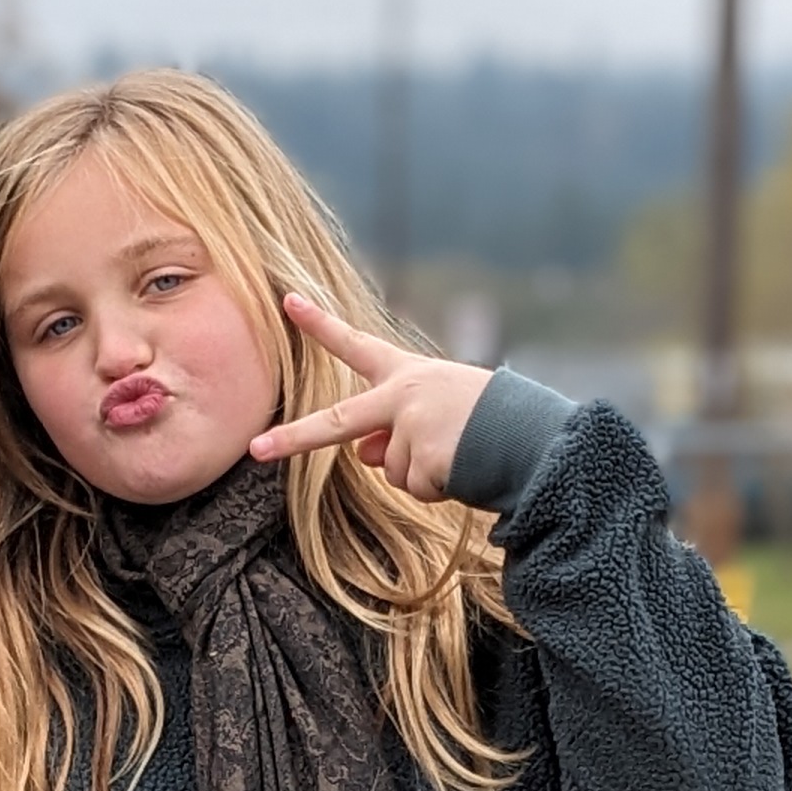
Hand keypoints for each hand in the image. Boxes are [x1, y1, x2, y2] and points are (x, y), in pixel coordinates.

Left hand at [247, 292, 495, 500]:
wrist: (534, 436)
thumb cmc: (489, 422)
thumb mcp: (438, 414)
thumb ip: (393, 429)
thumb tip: (363, 455)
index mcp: (407, 375)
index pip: (357, 345)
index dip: (320, 324)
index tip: (288, 301)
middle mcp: (403, 395)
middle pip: (336, 420)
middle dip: (293, 438)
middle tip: (256, 449)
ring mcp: (411, 426)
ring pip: (394, 472)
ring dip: (424, 475)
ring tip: (461, 455)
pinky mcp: (426, 458)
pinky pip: (417, 489)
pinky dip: (440, 490)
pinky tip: (465, 468)